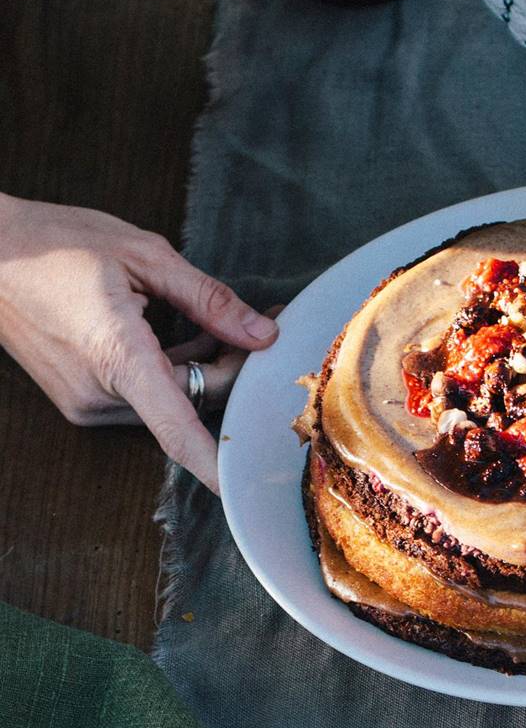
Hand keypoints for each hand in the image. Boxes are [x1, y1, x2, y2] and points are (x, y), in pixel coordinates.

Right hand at [0, 193, 279, 492]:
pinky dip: (177, 371)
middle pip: (193, 400)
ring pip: (174, 399)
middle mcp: (100, 393)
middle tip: (267, 325)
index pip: (175, 428)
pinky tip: (194, 336)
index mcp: (117, 356)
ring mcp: (87, 401)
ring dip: (207, 368)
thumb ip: (210, 301)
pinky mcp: (82, 398)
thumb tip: (263, 334)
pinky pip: (148, 395)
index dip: (213, 462)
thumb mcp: (145, 257)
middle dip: (235, 368)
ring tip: (228, 324)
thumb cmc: (57, 244)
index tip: (244, 484)